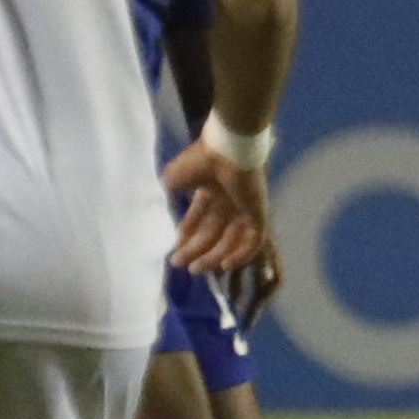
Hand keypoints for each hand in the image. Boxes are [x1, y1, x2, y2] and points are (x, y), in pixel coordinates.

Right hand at [162, 137, 270, 281]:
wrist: (227, 150)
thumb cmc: (199, 161)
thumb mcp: (173, 178)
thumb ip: (167, 196)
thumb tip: (159, 212)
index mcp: (211, 190)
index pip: (199, 219)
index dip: (187, 236)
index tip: (175, 251)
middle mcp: (228, 200)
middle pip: (213, 233)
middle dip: (196, 250)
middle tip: (180, 263)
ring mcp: (245, 207)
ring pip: (231, 241)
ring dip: (214, 256)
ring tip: (196, 269)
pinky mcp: (259, 213)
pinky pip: (253, 241)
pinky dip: (240, 255)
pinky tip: (224, 265)